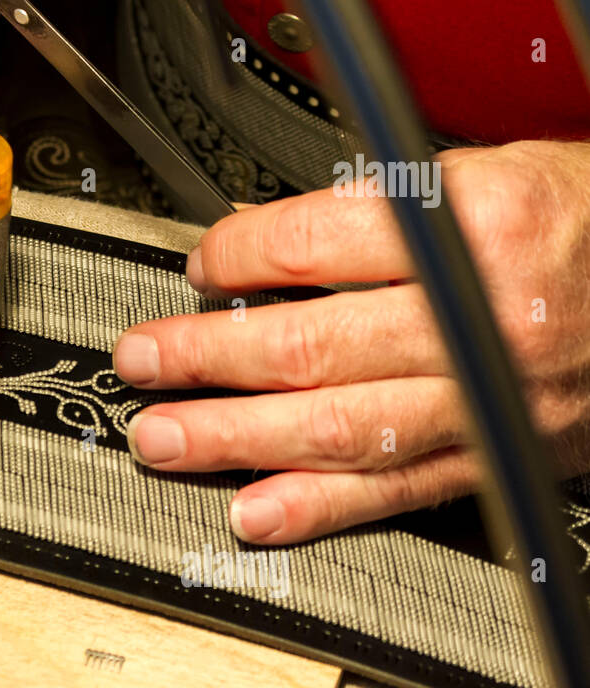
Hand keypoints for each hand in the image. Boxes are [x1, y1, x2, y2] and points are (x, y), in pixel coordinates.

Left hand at [112, 140, 589, 544]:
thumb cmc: (581, 224)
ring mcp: (488, 398)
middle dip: (205, 356)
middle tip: (141, 359)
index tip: (200, 264)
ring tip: (163, 437)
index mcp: (474, 227)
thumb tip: (264, 231)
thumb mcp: (488, 176)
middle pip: (309, 345)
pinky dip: (317, 507)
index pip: (317, 243)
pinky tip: (252, 510)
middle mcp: (479, 319)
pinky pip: (395, 490)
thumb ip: (374, 209)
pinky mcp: (495, 455)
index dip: (238, 256)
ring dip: (235, 437)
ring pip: (337, 426)